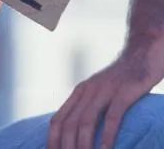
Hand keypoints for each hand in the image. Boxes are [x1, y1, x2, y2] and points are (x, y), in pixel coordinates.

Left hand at [48, 39, 163, 148]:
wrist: (141, 54)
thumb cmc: (123, 78)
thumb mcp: (100, 90)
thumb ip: (88, 106)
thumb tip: (78, 128)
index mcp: (79, 93)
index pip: (58, 119)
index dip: (51, 138)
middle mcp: (88, 92)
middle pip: (69, 123)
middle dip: (64, 145)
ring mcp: (105, 92)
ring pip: (86, 121)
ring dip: (82, 144)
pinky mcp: (123, 93)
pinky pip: (112, 117)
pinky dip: (107, 135)